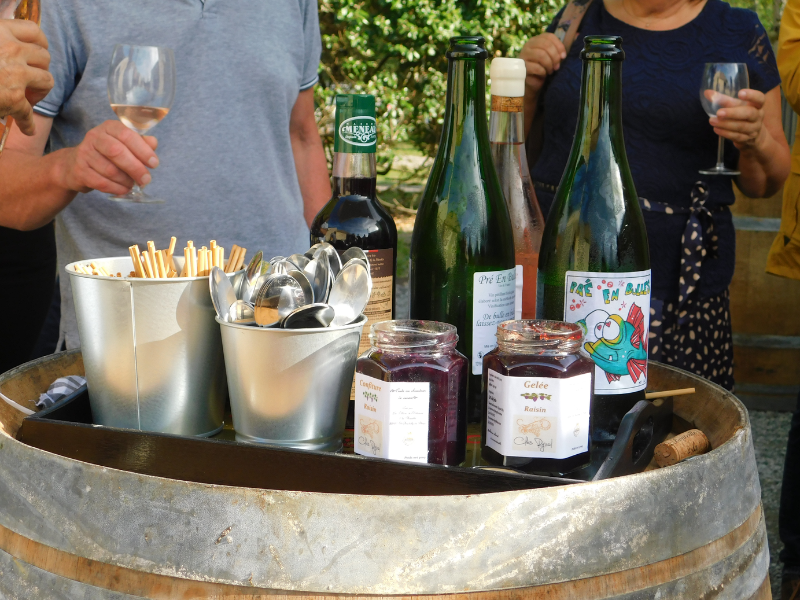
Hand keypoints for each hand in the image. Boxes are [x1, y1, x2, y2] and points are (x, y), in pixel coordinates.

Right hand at [0, 20, 52, 134]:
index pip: (33, 31)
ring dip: (40, 91)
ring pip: (47, 81)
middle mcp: (11, 49)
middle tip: (30, 80)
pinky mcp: (14, 98)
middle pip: (44, 57)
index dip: (39, 44)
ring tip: (29, 99)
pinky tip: (27, 129)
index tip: (36, 54)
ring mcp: (16, 73)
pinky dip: (28, 124)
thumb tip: (7, 47)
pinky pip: (28, 113)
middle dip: (40, 69)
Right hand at [60, 120, 158, 194]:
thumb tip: (153, 143)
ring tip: (133, 184)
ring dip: (126, 181)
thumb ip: (140, 143)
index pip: (127, 135)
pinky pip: (102, 183)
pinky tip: (123, 189)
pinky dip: (117, 188)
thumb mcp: (124, 144)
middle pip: (117, 152)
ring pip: (110, 170)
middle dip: (136, 168)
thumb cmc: (107, 153)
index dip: (143, 150)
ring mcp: (84, 153)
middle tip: (146, 179)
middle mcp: (94, 137)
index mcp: (109, 127)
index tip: (154, 163)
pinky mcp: (80, 171)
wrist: (74, 164)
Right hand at [519, 33, 566, 95]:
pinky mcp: (522, 67)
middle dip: (555, 57)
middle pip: (546, 45)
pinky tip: (544, 75)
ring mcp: (524, 55)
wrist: (533, 83)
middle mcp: (529, 45)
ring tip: (551, 71)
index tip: (564, 56)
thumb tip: (579, 34)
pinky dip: (543, 72)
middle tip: (557, 66)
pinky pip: (536, 67)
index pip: (549, 36)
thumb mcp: (555, 57)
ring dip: (549, 64)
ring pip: (541, 55)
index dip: (559, 46)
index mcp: (537, 40)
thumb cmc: (544, 68)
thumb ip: (564, 46)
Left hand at [708, 89, 766, 150]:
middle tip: (719, 112)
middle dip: (733, 113)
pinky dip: (725, 133)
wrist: (753, 136)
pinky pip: (736, 136)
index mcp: (757, 105)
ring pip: (741, 126)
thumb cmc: (743, 116)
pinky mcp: (747, 139)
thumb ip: (724, 99)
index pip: (759, 98)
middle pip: (749, 113)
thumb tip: (707, 93)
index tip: (740, 93)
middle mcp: (758, 116)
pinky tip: (716, 129)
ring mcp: (754, 129)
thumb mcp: (737, 107)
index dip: (751, 95)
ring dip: (725, 124)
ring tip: (712, 120)